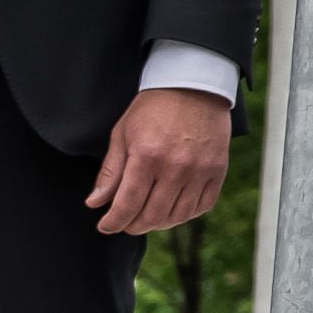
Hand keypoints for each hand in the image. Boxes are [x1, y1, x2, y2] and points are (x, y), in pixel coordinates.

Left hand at [87, 88, 234, 237]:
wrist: (193, 86)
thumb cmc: (153, 109)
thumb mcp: (123, 134)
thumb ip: (110, 172)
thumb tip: (95, 203)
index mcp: (147, 156)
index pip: (127, 205)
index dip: (113, 222)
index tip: (106, 226)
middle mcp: (175, 167)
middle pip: (152, 216)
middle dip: (133, 226)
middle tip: (125, 223)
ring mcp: (200, 170)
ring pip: (178, 216)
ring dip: (159, 223)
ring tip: (148, 217)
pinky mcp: (218, 170)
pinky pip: (202, 206)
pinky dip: (185, 214)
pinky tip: (173, 209)